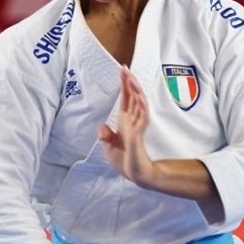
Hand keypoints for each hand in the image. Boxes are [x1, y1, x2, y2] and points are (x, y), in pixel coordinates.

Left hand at [98, 67, 156, 187]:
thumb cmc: (124, 160)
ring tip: (131, 78)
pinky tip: (139, 96)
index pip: (126, 98)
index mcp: (125, 120)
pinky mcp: (139, 134)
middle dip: (130, 82)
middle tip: (126, 68)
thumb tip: (101, 126)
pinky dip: (141, 106)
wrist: (134, 174)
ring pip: (139, 103)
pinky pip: (142, 117)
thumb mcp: (109, 146)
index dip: (125, 84)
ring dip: (136, 90)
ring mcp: (137, 126)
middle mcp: (133, 120)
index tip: (123, 70)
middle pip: (133, 97)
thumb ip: (106, 135)